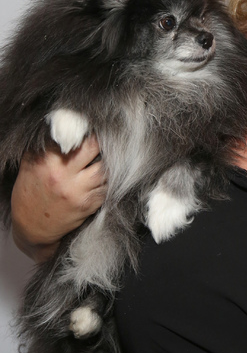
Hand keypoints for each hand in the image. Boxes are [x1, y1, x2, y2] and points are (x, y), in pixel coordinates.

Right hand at [11, 136, 106, 261]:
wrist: (32, 228)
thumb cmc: (31, 193)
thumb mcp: (31, 166)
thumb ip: (46, 147)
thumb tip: (65, 124)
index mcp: (46, 162)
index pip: (73, 137)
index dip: (86, 129)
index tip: (94, 125)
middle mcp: (62, 175)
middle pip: (93, 147)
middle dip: (101, 140)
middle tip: (107, 136)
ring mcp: (77, 191)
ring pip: (104, 167)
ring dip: (108, 161)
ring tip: (109, 156)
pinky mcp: (87, 204)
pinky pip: (106, 186)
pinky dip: (108, 180)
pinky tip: (105, 176)